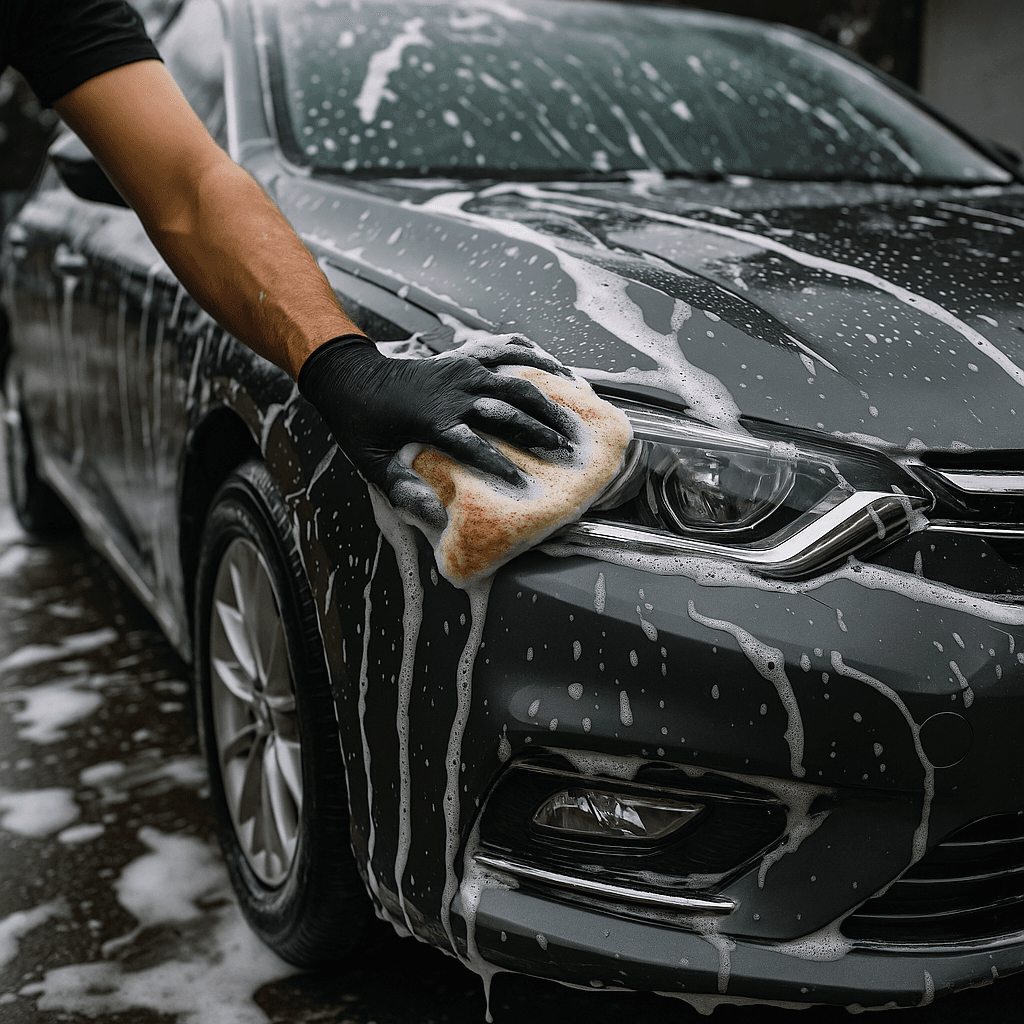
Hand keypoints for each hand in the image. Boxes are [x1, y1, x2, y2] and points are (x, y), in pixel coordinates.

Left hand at [298, 333, 574, 525]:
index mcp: (431, 419)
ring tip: (573, 424)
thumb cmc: (363, 426)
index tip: (525, 486)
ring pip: (516, 382)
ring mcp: (463, 369)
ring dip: (547, 402)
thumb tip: (433, 514)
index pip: (474, 446)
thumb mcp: (371, 464)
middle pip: (507, 410)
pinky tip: (560, 370)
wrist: (352, 376)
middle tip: (567, 454)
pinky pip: (507, 352)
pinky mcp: (466, 357)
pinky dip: (535, 359)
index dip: (501, 467)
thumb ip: (402, 489)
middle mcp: (453, 391)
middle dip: (540, 433)